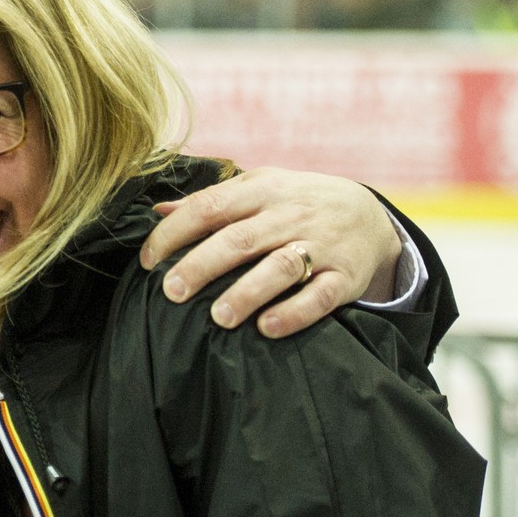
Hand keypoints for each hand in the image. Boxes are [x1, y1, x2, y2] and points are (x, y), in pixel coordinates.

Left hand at [138, 167, 400, 337]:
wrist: (369, 214)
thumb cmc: (295, 202)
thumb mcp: (257, 188)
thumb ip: (210, 200)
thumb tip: (157, 209)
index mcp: (261, 190)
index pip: (209, 207)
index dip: (174, 233)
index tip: (148, 259)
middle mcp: (289, 215)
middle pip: (239, 240)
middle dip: (201, 265)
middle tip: (171, 292)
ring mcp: (320, 246)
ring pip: (279, 268)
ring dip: (247, 293)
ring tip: (218, 317)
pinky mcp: (345, 277)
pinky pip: (320, 296)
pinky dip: (294, 312)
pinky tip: (268, 328)